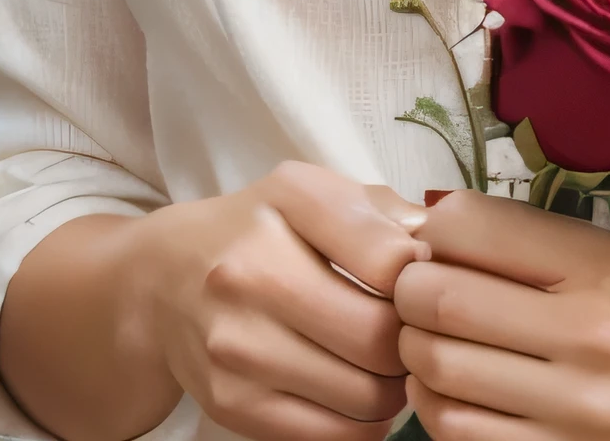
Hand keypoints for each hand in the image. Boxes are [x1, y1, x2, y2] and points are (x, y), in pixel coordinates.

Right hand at [129, 161, 428, 440]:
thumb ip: (387, 214)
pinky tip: (361, 395)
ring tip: (389, 365)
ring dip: (395, 389)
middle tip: (415, 336)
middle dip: (413, 344)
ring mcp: (237, 346)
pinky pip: (330, 437)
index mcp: (288, 200)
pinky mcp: (231, 405)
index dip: (424, 280)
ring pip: (362, 396)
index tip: (422, 283)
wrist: (165, 281)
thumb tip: (444, 255)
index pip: (390, 259)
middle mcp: (253, 271)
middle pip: (379, 338)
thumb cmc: (264, 229)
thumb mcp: (317, 193)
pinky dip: (364, 425)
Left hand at [395, 192, 609, 440]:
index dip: (429, 234)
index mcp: (593, 265)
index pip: (469, 227)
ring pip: (438, 368)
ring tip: (424, 337)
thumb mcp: (587, 251)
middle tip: (412, 293)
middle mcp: (588, 334)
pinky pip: (454, 426)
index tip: (430, 246)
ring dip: (412, 348)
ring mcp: (572, 406)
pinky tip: (441, 383)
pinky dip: (429, 400)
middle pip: (444, 301)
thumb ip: (509, 236)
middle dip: (408, 293)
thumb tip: (418, 228)